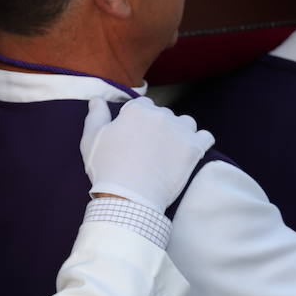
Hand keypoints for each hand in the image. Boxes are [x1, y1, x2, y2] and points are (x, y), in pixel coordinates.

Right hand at [80, 97, 213, 212]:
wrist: (129, 197)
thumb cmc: (107, 168)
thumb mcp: (90, 139)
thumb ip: (95, 115)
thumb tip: (96, 98)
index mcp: (137, 110)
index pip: (141, 105)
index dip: (135, 119)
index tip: (131, 134)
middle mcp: (161, 115)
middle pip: (163, 114)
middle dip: (156, 126)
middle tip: (147, 147)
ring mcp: (181, 131)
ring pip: (185, 123)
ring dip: (179, 131)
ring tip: (169, 149)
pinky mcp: (195, 148)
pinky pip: (205, 137)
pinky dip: (199, 142)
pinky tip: (189, 151)